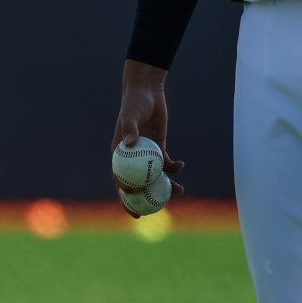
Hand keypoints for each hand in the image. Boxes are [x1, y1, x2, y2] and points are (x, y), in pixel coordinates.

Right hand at [113, 60, 186, 206]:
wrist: (147, 91)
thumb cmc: (133, 103)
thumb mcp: (130, 115)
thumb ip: (129, 129)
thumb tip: (130, 143)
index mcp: (119, 155)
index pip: (120, 180)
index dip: (125, 196)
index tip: (133, 207)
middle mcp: (133, 158)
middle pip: (139, 183)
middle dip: (147, 199)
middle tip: (156, 210)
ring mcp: (147, 153)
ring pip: (156, 175)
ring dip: (167, 184)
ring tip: (180, 190)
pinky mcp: (159, 147)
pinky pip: (166, 162)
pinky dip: (174, 166)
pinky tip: (181, 165)